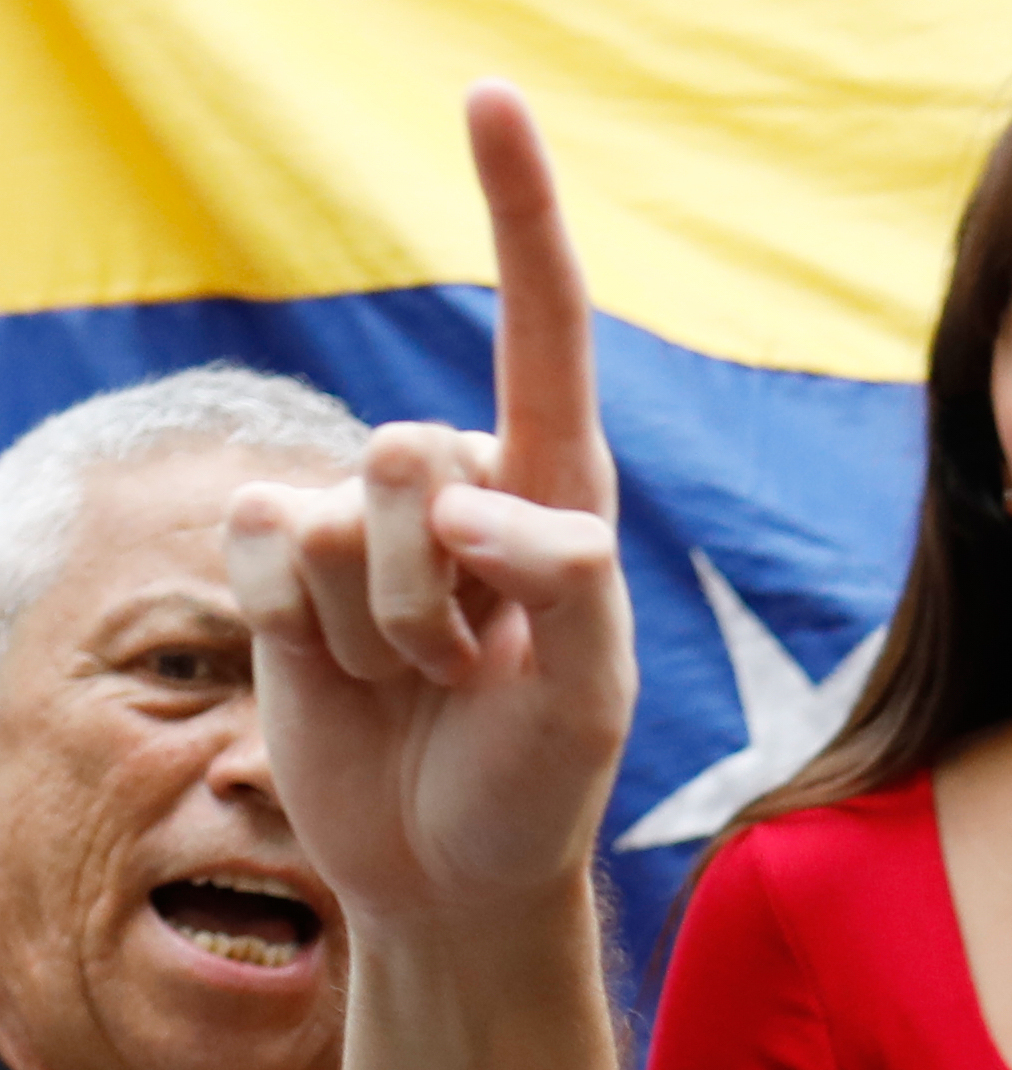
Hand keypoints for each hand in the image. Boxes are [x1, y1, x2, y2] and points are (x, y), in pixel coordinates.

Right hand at [224, 86, 631, 960]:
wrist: (452, 872)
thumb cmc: (540, 784)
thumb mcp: (591, 702)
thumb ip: (567, 589)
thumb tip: (487, 511)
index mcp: (556, 490)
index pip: (541, 332)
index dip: (516, 213)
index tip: (489, 95)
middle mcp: (455, 484)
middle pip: (408, 457)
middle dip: (435, 588)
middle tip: (472, 670)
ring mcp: (357, 523)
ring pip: (331, 515)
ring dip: (378, 626)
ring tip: (421, 682)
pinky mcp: (274, 566)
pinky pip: (258, 550)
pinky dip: (298, 633)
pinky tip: (343, 676)